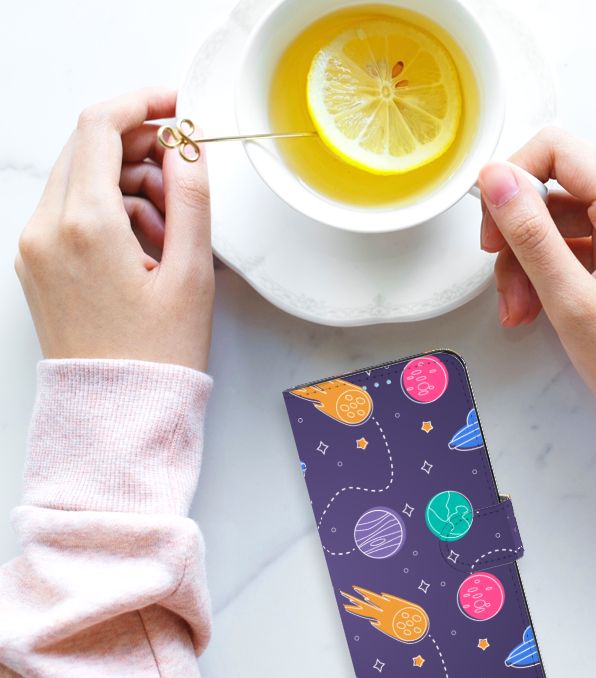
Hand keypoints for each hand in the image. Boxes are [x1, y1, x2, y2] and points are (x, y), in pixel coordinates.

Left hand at [15, 88, 213, 371]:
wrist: (117, 412)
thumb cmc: (157, 354)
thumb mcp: (192, 273)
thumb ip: (192, 198)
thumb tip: (188, 147)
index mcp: (85, 225)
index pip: (100, 127)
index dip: (143, 103)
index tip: (177, 105)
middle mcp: (47, 229)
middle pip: (88, 148)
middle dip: (141, 147)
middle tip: (185, 174)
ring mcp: (35, 246)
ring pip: (81, 178)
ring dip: (129, 182)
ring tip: (173, 228)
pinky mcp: (37, 263)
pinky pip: (72, 210)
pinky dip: (110, 210)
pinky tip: (147, 244)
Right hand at [478, 128, 595, 426]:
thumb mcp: (571, 301)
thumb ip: (529, 233)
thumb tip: (494, 177)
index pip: (558, 149)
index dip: (513, 179)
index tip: (492, 228)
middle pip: (557, 182)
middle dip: (519, 230)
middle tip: (502, 279)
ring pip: (561, 214)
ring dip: (529, 257)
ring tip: (520, 309)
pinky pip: (578, 237)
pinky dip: (550, 267)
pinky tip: (537, 306)